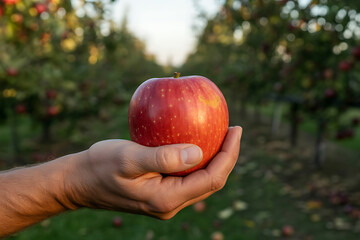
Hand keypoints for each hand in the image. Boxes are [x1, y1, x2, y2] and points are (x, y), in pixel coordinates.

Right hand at [64, 126, 241, 219]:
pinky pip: (187, 176)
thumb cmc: (100, 166)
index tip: (236, 129)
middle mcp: (171, 204)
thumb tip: (199, 153)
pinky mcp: (160, 192)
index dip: (229, 155)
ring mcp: (166, 200)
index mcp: (167, 199)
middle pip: (211, 181)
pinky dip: (197, 159)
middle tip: (233, 129)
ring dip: (214, 158)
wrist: (80, 181)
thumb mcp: (129, 158)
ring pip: (201, 180)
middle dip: (227, 156)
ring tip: (222, 135)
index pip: (212, 178)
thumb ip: (163, 158)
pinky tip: (197, 142)